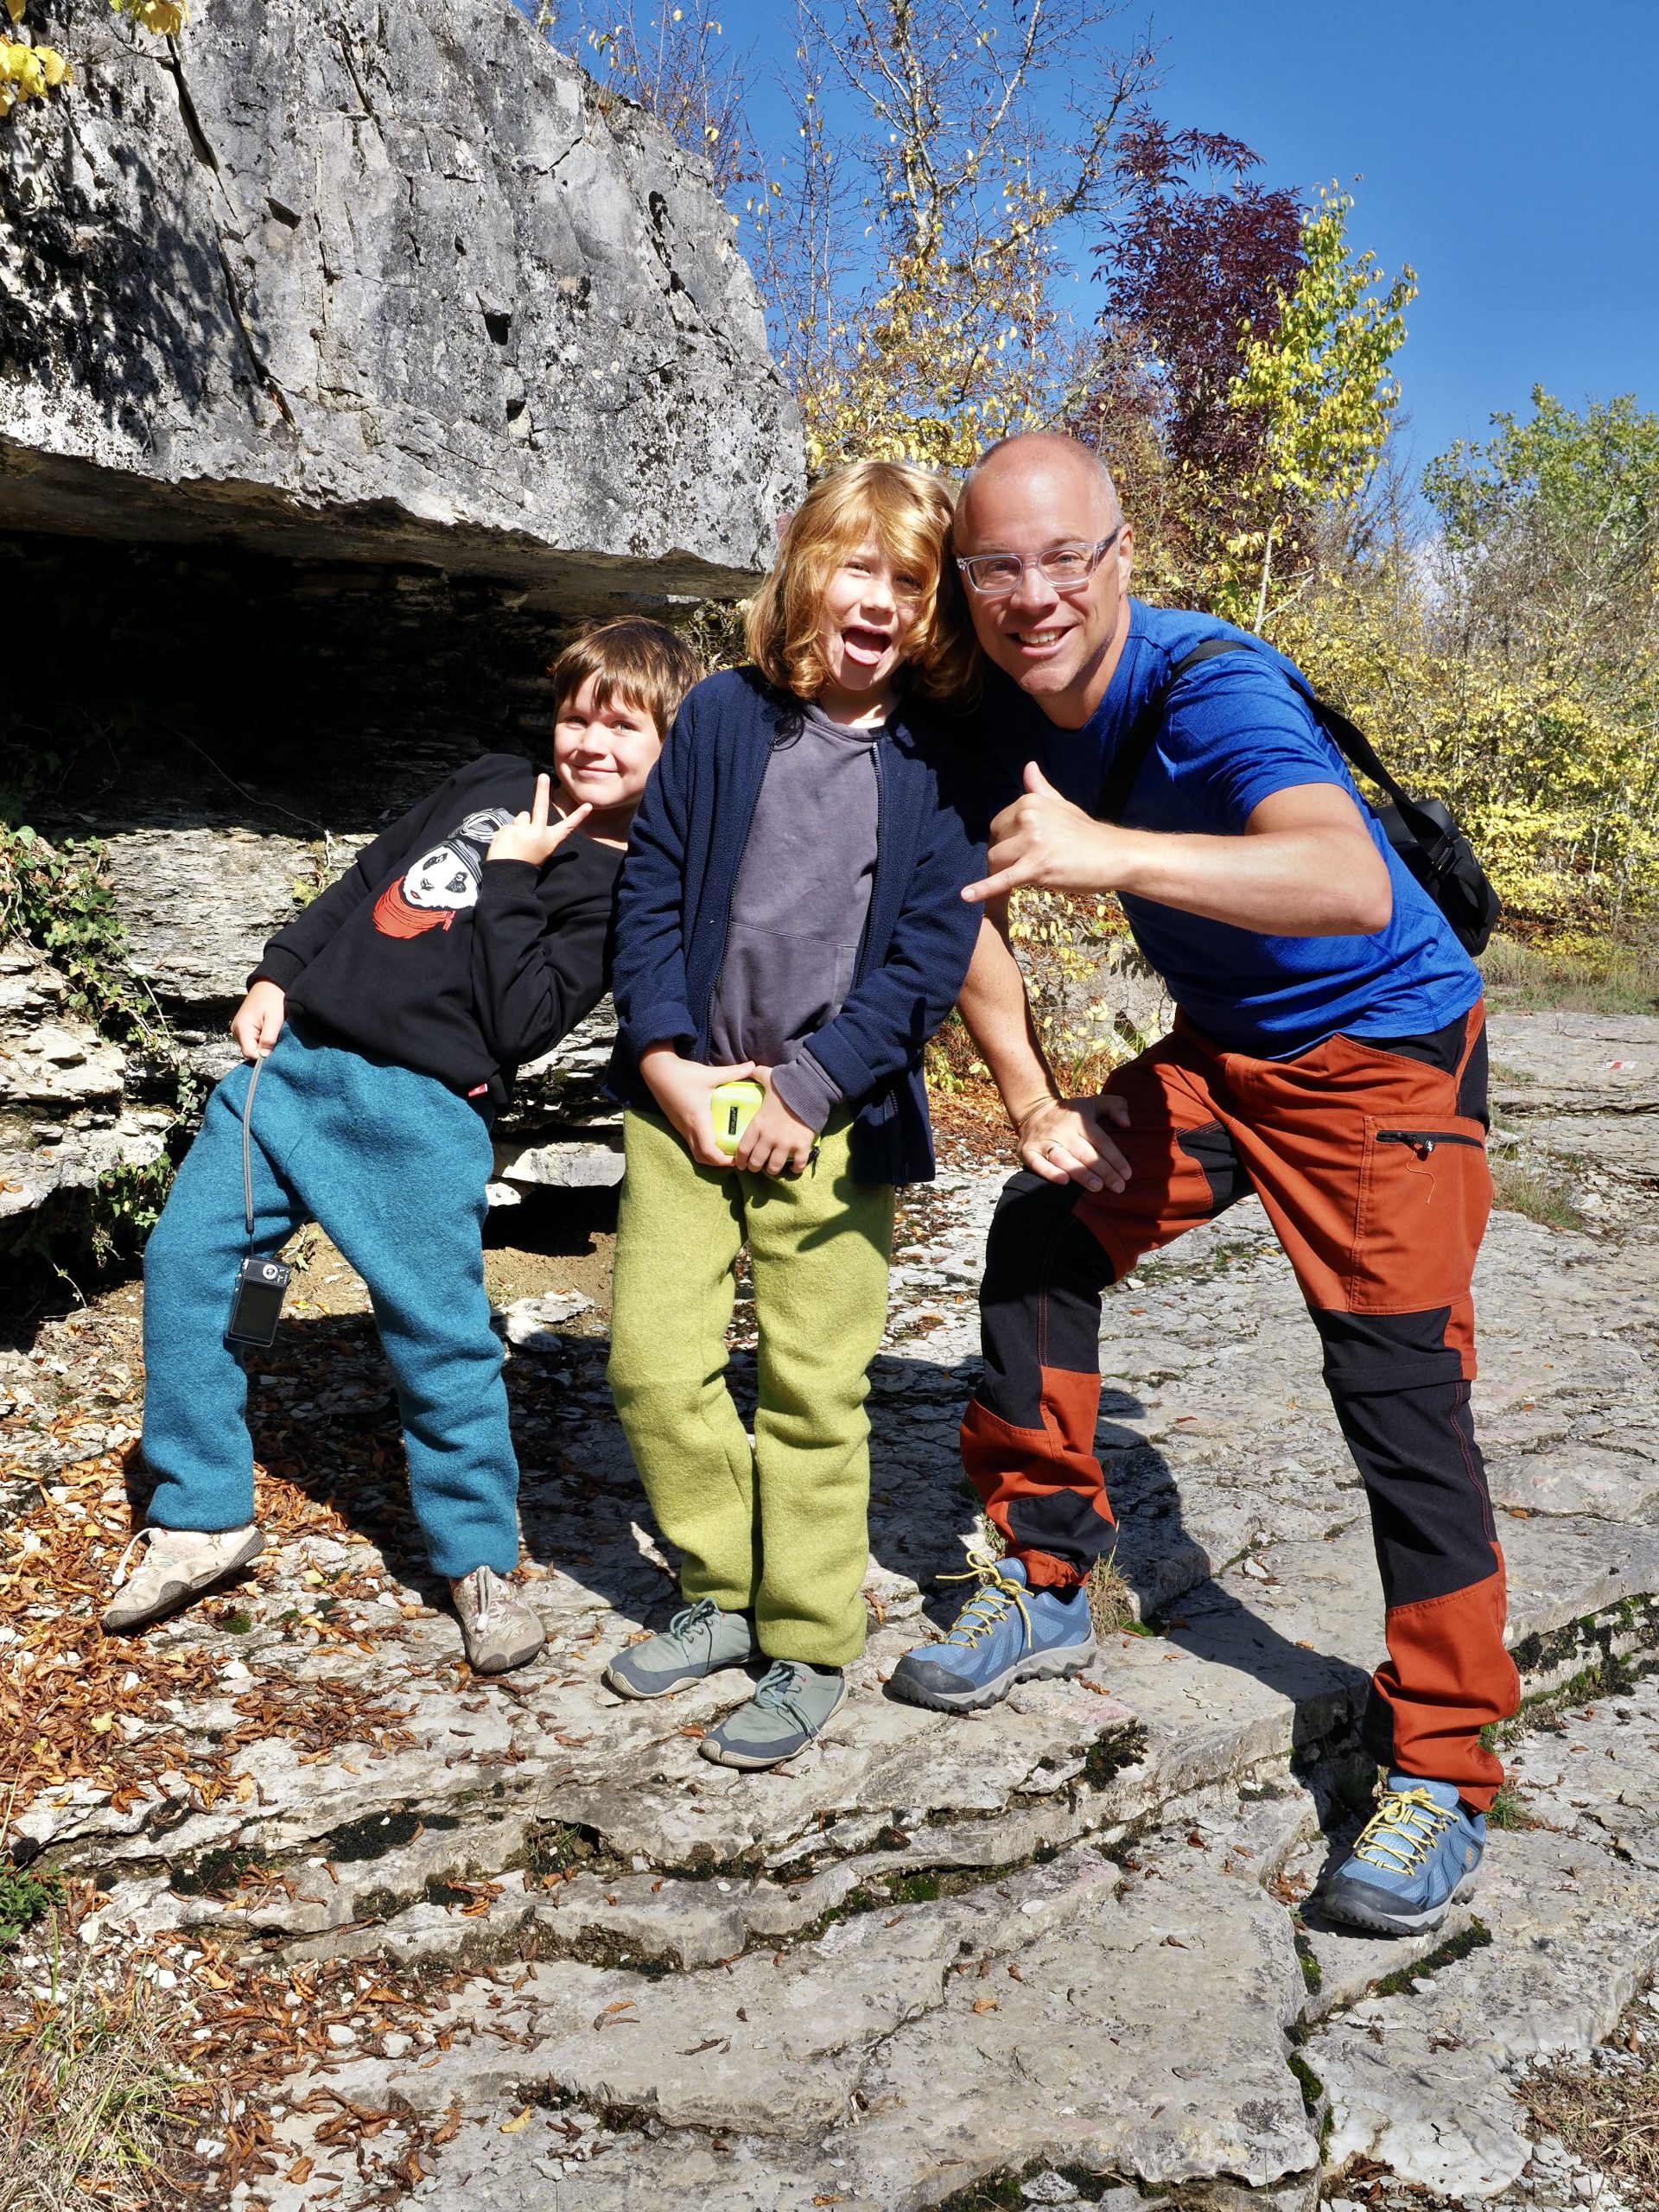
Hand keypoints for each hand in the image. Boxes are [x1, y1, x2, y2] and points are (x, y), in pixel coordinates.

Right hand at [231, 979, 285, 1060]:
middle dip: (264, 1049)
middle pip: (250, 1051)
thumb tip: (264, 1056)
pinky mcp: (243, 1028)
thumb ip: (269, 1037)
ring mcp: (238, 1030)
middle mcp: (237, 1030)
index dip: (263, 1055)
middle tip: (277, 1039)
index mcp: (243, 1028)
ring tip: (273, 1032)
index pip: (249, 1053)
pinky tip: (269, 1031)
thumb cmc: (273, 998)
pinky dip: (261, 1039)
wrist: (269, 984)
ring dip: (263, 1044)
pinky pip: (252, 1041)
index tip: (276, 1048)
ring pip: (251, 1047)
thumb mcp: (275, 1018)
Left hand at [487, 775, 592, 865]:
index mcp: (550, 840)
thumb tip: (528, 817)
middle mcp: (539, 833)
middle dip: (543, 789)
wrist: (508, 875)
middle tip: (543, 776)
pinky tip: (508, 845)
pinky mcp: (510, 829)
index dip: (578, 816)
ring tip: (516, 842)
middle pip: (541, 806)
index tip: (588, 805)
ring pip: (521, 817)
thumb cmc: (526, 863)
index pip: (567, 827)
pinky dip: (508, 833)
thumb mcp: (541, 851)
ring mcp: (524, 830)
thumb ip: (537, 833)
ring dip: (519, 826)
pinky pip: (510, 825)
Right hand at [638, 1045, 755, 1168]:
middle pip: (702, 1158)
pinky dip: (704, 1147)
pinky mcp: (679, 1124)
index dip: (723, 1160)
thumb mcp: (710, 1074)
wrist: (657, 1071)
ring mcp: (682, 1128)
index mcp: (698, 1119)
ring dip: (711, 1156)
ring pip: (696, 1152)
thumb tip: (753, 1066)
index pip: (709, 1151)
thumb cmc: (682, 1074)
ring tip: (727, 1148)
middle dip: (719, 1162)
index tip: (738, 1158)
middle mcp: (688, 1128)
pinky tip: (715, 1136)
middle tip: (736, 1155)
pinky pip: (692, 1143)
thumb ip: (733, 1072)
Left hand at [734, 1071, 816, 1178]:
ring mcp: (785, 1144)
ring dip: (773, 1169)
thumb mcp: (768, 1077)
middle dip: (755, 1167)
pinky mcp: (802, 1146)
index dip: (740, 1160)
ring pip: (774, 1167)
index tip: (741, 1164)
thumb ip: (757, 1074)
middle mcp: (769, 1137)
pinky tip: (794, 1168)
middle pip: (757, 1162)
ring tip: (773, 1167)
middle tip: (757, 1166)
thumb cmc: (787, 1085)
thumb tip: (750, 1067)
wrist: (811, 1089)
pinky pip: (797, 1165)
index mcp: (758, 1124)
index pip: (743, 1149)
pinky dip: (796, 1169)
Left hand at [964, 762, 1118, 903]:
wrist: (1115, 855)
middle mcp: (1027, 817)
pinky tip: (966, 896)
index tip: (1026, 848)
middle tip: (1032, 863)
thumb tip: (1028, 766)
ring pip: (995, 862)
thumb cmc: (1087, 834)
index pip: (997, 825)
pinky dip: (982, 890)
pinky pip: (1002, 880)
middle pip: (994, 844)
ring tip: (1031, 875)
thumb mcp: (1062, 805)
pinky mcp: (1036, 867)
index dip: (1008, 840)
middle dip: (1007, 857)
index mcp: (1030, 801)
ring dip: (1005, 872)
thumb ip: (1040, 788)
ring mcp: (1031, 842)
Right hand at [1015, 1092, 1131, 1192]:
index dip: (1115, 1158)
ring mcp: (1044, 1141)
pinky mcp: (1028, 1151)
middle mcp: (1061, 1130)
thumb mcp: (1093, 1103)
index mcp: (1079, 1120)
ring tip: (1097, 1186)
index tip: (1127, 1174)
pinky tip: (1064, 1181)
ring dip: (1080, 1174)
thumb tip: (1127, 1123)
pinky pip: (1037, 1163)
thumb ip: (1115, 1106)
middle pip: (1085, 1153)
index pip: (1100, 1141)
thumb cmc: (1071, 1114)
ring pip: (1064, 1159)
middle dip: (1103, 1171)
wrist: (1033, 1110)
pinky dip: (1049, 1172)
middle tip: (1118, 1187)